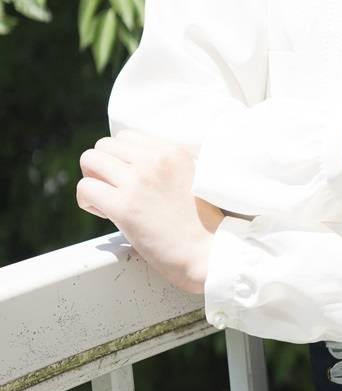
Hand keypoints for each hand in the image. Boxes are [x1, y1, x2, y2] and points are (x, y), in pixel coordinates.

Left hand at [76, 130, 223, 296]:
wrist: (208, 253)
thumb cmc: (201, 224)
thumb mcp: (192, 179)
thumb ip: (166, 166)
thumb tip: (130, 163)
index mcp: (173, 152)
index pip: (125, 137)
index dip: (121, 159)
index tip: (129, 180)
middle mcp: (155, 161)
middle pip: (103, 145)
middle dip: (102, 167)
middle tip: (114, 190)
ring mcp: (138, 182)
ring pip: (89, 160)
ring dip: (93, 181)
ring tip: (107, 201)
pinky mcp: (124, 207)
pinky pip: (85, 188)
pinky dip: (87, 201)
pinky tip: (105, 213)